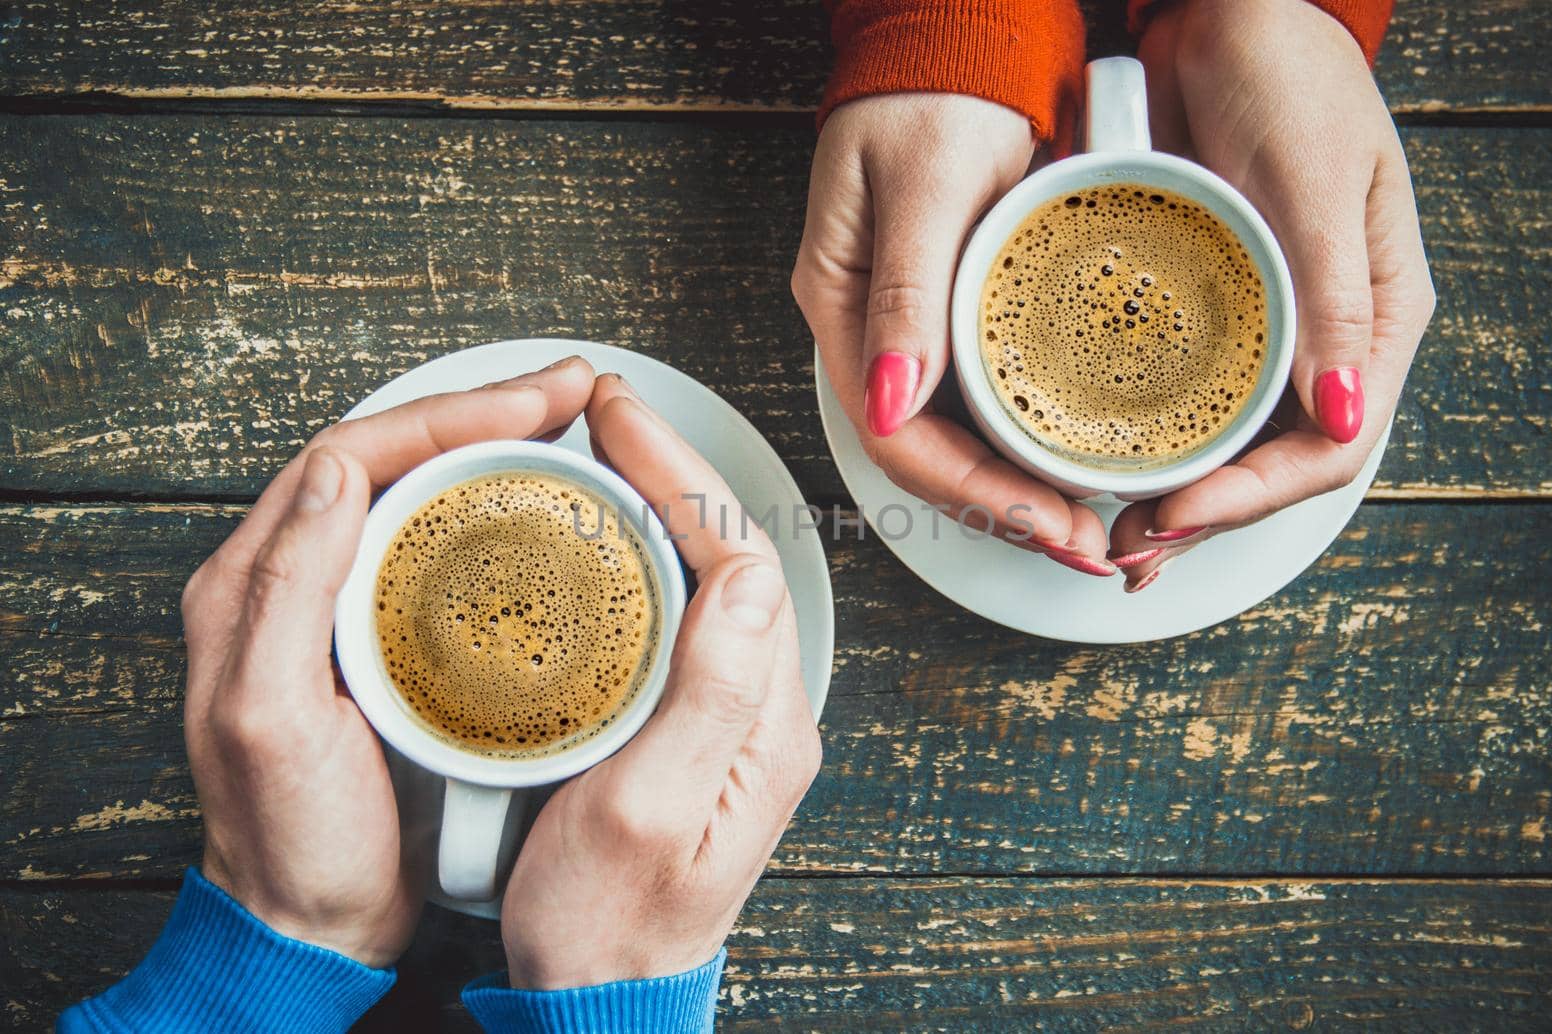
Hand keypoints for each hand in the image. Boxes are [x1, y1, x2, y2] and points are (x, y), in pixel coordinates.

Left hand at [181, 356, 597, 966]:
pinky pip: (437, 547)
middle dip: (482, 411)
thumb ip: (288, 590)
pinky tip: (539, 508)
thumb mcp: (272, 717)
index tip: (534, 402)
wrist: (309, 923)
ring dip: (491, 447)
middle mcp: (292, 580)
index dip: (448, 415)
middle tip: (570, 390)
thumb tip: (338, 471)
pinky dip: (491, 509)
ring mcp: (341, 608)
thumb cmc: (290, 838)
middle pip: (392, 458)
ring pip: (418, 492)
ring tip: (566, 425)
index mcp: (252, 585)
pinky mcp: (384, 642)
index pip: (354, 456)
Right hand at [500, 374, 822, 988]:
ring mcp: (729, 724)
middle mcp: (760, 715)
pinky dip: (640, 559)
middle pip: (728, 556)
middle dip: (669, 470)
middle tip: (600, 412)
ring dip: (658, 505)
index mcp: (762, 725)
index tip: (615, 419)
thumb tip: (750, 575)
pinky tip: (599, 543)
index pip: (737, 561)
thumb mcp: (648, 812)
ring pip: (705, 579)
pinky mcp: (691, 734)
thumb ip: (709, 694)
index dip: (678, 476)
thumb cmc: (609, 927)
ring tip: (599, 454)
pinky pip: (679, 618)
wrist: (597, 1004)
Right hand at [793, 93, 1114, 574]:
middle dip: (1003, 509)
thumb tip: (894, 402)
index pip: (895, 435)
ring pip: (951, 439)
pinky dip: (1022, 444)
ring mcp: (906, 328)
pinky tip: (1066, 463)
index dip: (974, 493)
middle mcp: (868, 330)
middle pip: (925, 454)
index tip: (1050, 520)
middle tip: (1086, 541)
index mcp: (843, 304)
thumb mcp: (928, 182)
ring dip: (1016, 490)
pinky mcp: (947, 315)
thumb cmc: (940, 90)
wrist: (962, 37)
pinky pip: (977, 403)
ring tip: (1087, 522)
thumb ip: (909, 293)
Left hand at [1109, 0, 1435, 590]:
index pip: (1331, 445)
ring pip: (1229, 443)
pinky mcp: (1210, 315)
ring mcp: (1268, 331)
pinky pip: (1186, 398)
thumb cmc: (1284, 76)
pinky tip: (1103, 469)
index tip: (1175, 514)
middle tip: (1126, 552)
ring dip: (1174, 496)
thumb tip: (1343, 418)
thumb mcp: (1312, 184)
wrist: (1223, 16)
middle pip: (1275, 463)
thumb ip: (1331, 301)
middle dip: (1205, 517)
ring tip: (1111, 537)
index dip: (1252, 497)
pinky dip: (1150, 443)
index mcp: (1377, 318)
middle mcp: (1326, 338)